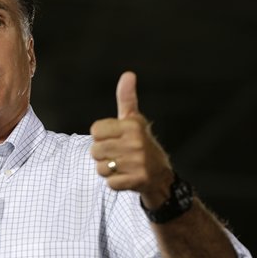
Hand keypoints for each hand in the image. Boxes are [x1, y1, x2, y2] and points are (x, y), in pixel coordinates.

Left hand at [90, 71, 173, 208]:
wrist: (161, 175)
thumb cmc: (141, 143)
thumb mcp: (134, 119)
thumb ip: (126, 98)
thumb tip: (128, 74)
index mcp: (132, 126)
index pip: (95, 130)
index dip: (100, 136)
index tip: (114, 138)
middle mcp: (136, 143)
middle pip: (95, 150)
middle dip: (102, 155)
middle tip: (118, 154)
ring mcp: (138, 162)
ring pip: (100, 168)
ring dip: (107, 170)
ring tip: (122, 166)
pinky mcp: (138, 180)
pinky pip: (109, 183)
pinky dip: (114, 183)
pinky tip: (126, 177)